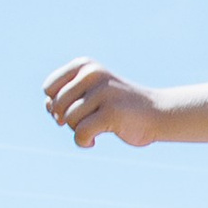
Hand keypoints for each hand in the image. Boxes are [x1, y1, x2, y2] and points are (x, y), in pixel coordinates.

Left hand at [44, 60, 162, 148]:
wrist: (159, 113)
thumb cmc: (119, 105)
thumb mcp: (88, 95)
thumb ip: (62, 99)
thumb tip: (48, 108)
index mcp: (86, 65)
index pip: (49, 88)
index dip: (56, 103)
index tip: (76, 109)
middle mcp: (94, 74)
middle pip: (57, 105)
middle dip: (67, 119)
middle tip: (87, 121)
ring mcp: (104, 93)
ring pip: (69, 119)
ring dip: (79, 130)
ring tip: (96, 128)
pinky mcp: (112, 112)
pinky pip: (81, 133)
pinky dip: (83, 142)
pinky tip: (93, 142)